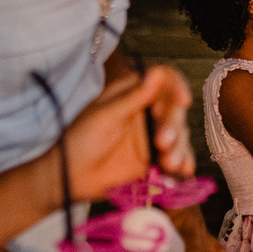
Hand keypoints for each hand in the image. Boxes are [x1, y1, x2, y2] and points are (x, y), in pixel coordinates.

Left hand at [66, 66, 193, 202]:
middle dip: (173, 125)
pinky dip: (183, 162)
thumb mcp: (106, 116)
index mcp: (133, 93)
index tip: (182, 101)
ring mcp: (151, 136)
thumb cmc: (80, 139)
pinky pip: (175, 157)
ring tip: (169, 164)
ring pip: (178, 135)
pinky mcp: (154, 158)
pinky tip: (184, 169)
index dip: (176, 87)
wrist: (69, 177)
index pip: (163, 81)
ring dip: (179, 148)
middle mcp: (147, 111)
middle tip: (162, 142)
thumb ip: (134, 97)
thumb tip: (157, 74)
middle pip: (174, 110)